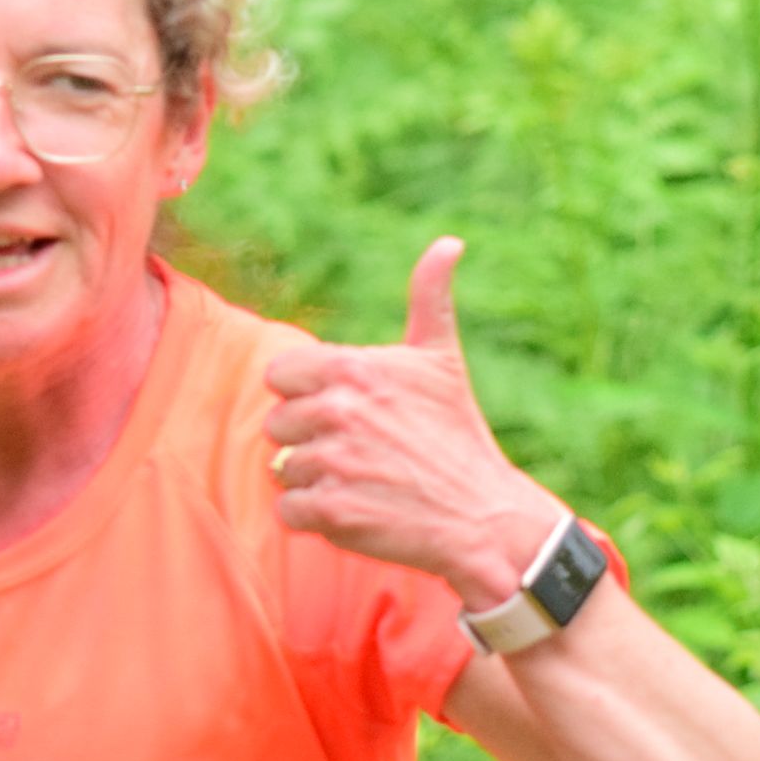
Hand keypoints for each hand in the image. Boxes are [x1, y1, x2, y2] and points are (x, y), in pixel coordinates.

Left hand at [262, 237, 562, 609]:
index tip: (343, 410)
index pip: (279, 374)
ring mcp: (333, 462)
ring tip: (364, 482)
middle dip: (309, 440)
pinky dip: (314, 517)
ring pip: (282, 469)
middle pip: (277, 424)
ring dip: (315, 480)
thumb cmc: (458, 435)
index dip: (305, 395)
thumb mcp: (442, 360)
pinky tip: (356, 509)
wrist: (482, 516)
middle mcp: (338, 411)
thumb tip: (449, 243)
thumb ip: (429, 298)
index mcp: (354, 369)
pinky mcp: (332, 512)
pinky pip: (288, 510)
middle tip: (360, 452)